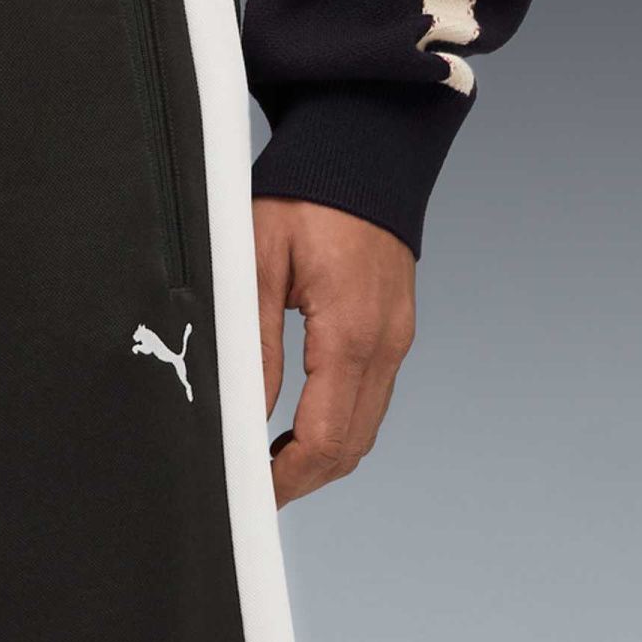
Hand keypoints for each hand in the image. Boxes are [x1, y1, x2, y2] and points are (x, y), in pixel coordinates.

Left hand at [254, 200, 415, 507]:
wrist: (365, 147)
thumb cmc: (306, 194)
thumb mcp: (255, 263)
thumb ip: (251, 346)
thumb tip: (244, 414)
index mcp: (351, 333)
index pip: (327, 439)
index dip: (287, 479)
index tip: (252, 494)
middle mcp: (386, 343)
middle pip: (351, 447)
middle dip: (304, 479)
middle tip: (254, 489)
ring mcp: (397, 338)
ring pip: (365, 429)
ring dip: (321, 456)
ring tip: (268, 462)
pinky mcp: (394, 330)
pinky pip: (371, 399)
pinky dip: (337, 426)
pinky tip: (296, 424)